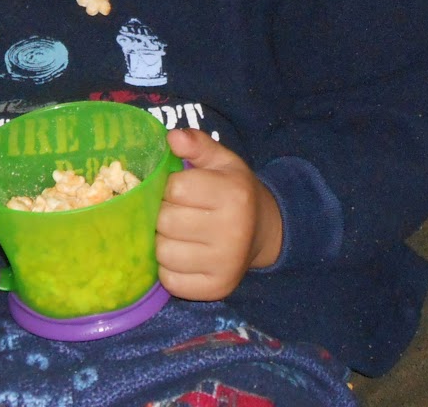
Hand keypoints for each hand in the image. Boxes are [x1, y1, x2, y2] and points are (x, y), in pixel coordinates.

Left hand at [156, 130, 282, 300]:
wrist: (263, 231)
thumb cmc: (235, 191)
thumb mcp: (223, 162)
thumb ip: (198, 144)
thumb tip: (172, 137)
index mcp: (234, 194)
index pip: (176, 188)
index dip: (172, 186)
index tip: (183, 189)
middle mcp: (233, 230)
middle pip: (166, 220)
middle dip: (165, 213)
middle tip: (179, 212)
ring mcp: (225, 264)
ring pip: (163, 252)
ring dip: (164, 241)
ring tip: (180, 234)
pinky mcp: (216, 289)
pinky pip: (171, 280)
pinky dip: (169, 268)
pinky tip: (184, 255)